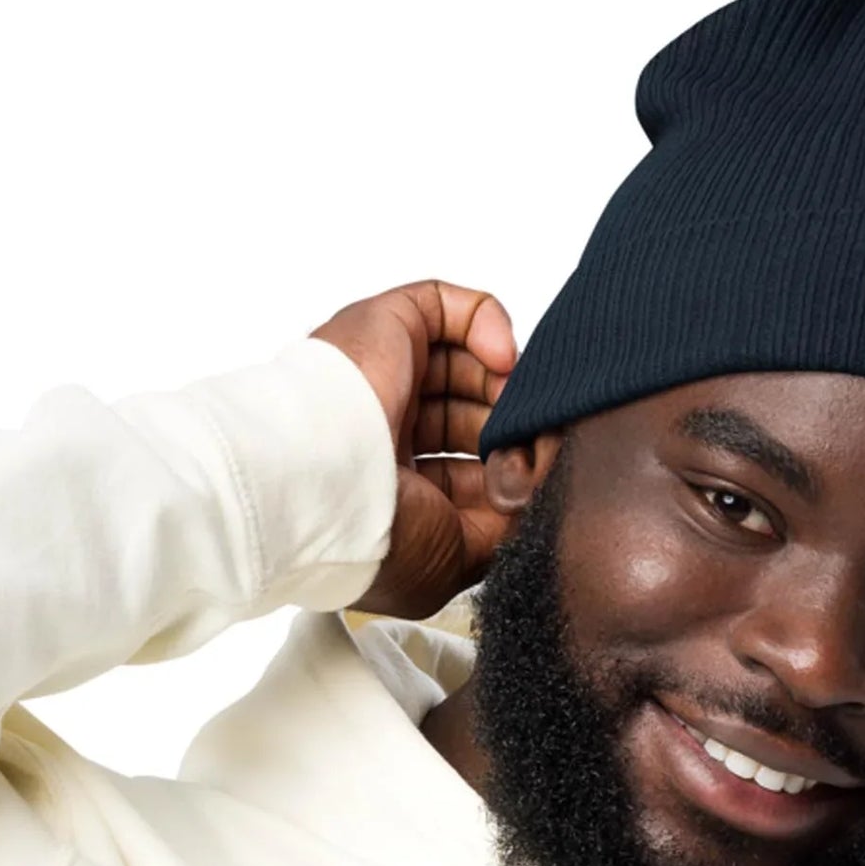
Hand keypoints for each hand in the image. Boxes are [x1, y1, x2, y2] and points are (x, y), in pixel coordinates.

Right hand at [309, 279, 517, 620]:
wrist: (326, 487)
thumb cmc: (372, 535)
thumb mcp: (454, 560)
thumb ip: (502, 530)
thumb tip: (538, 494)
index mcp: (391, 492)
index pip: (463, 472)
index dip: (503, 475)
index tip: (531, 485)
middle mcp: (384, 434)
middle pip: (468, 416)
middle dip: (508, 432)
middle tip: (530, 447)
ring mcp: (382, 378)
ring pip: (463, 362)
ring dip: (503, 384)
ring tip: (518, 409)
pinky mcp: (385, 327)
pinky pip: (446, 306)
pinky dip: (487, 324)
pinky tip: (501, 359)